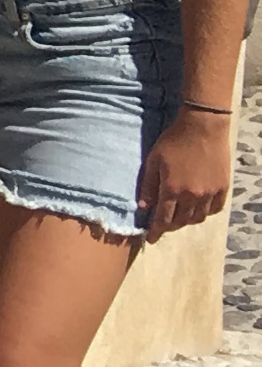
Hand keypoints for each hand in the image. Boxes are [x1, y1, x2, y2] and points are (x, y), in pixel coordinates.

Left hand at [142, 110, 233, 241]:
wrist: (203, 127)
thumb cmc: (173, 141)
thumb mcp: (153, 161)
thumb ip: (149, 185)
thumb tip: (143, 206)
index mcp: (173, 189)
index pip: (163, 218)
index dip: (156, 231)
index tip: (150, 239)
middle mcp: (193, 195)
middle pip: (181, 220)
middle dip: (169, 226)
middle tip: (163, 226)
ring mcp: (210, 193)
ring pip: (198, 217)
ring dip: (186, 221)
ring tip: (178, 217)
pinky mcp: (223, 187)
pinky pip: (214, 209)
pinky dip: (205, 213)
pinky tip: (197, 209)